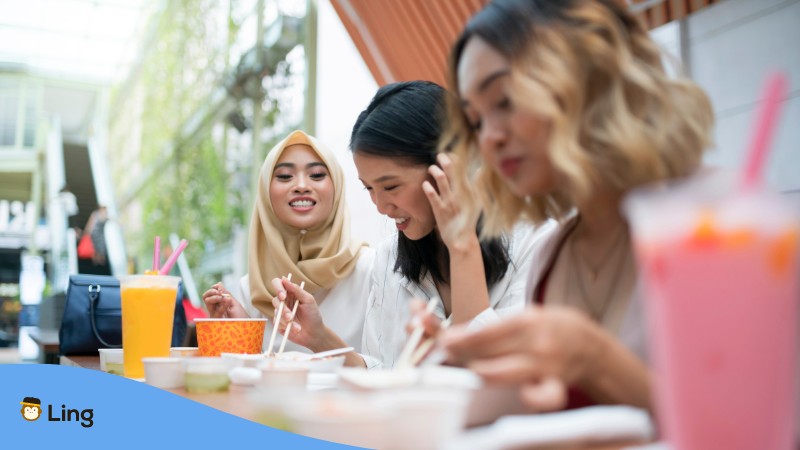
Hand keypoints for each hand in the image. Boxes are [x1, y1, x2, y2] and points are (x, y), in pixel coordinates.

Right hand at [202, 282, 247, 317]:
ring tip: (226, 299)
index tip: (217, 287)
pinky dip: (223, 305)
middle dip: (212, 292)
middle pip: (206, 298)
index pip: (210, 295)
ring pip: (208, 302)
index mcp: (219, 304)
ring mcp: (214, 315)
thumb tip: (218, 283)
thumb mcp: (233, 302)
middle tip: (220, 293)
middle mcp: (215, 309)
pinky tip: (228, 302)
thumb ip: (225, 293)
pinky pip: (216, 310)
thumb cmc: (241, 316)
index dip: (212, 290)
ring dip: (216, 297)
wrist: (246, 327)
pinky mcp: (216, 321)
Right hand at [270, 277, 326, 349]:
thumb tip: (285, 279)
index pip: (278, 284)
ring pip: (276, 313)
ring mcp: (280, 312)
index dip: (278, 288)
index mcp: (290, 293)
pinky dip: (286, 327)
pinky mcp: (278, 323)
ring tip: (297, 327)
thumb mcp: (308, 300)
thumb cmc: (313, 315)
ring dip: (286, 321)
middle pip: (275, 300)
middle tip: (291, 317)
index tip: (283, 296)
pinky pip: (276, 323)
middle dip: (284, 310)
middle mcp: (284, 301)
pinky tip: (294, 330)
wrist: (314, 334)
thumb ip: (297, 290)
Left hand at [422, 153, 479, 252]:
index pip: (462, 169)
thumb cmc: (468, 220)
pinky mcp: (439, 210)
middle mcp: (460, 194)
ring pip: (442, 179)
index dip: (455, 159)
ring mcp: (449, 201)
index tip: (449, 154)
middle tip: (439, 155)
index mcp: (468, 191)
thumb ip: (477, 185)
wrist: (462, 240)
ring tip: (431, 168)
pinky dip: (427, 187)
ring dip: (435, 170)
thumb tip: (481, 170)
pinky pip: (432, 195)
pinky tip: (425, 183)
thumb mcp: (476, 202)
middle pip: (452, 170)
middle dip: (444, 159)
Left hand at [441, 306, 602, 409]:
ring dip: (480, 372)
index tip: (443, 340)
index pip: (484, 332)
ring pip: (503, 373)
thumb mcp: (524, 317)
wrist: (588, 345)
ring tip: (469, 368)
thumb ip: (494, 328)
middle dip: (461, 353)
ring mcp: (545, 366)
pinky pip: (545, 396)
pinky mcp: (555, 385)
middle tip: (445, 351)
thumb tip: (456, 336)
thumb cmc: (550, 329)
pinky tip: (523, 395)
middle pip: (487, 352)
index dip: (460, 338)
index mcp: (526, 321)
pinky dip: (533, 397)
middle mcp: (535, 342)